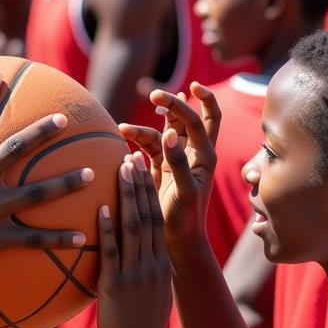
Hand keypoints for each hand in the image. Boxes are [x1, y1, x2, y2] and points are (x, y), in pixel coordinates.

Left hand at [96, 156, 173, 327]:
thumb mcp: (150, 295)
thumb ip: (143, 271)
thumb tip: (129, 252)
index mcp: (161, 264)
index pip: (159, 219)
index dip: (151, 192)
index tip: (143, 167)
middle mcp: (152, 264)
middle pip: (149, 215)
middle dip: (140, 184)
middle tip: (130, 156)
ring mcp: (135, 273)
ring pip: (134, 226)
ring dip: (127, 196)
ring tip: (119, 170)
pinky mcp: (116, 285)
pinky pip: (112, 251)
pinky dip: (107, 227)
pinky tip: (100, 207)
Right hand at [118, 82, 219, 248]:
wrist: (176, 241)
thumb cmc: (186, 218)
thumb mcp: (186, 190)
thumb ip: (179, 161)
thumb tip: (170, 132)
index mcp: (205, 155)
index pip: (205, 119)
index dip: (202, 99)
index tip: (190, 86)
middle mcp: (192, 153)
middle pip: (184, 119)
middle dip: (170, 104)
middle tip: (153, 96)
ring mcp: (174, 159)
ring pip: (160, 132)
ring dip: (143, 127)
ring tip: (123, 129)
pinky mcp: (158, 167)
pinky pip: (146, 146)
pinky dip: (134, 140)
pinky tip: (121, 139)